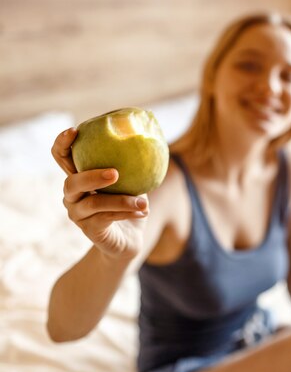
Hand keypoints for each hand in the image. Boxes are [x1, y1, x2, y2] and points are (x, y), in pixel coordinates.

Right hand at [51, 127, 148, 261]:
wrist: (128, 241)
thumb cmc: (129, 206)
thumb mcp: (133, 182)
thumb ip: (132, 165)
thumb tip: (148, 139)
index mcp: (80, 178)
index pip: (62, 157)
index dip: (62, 143)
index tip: (74, 131)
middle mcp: (73, 195)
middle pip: (71, 182)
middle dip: (92, 176)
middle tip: (115, 173)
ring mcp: (78, 214)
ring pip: (93, 203)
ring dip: (122, 201)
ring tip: (144, 202)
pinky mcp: (89, 230)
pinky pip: (106, 218)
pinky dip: (127, 213)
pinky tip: (144, 211)